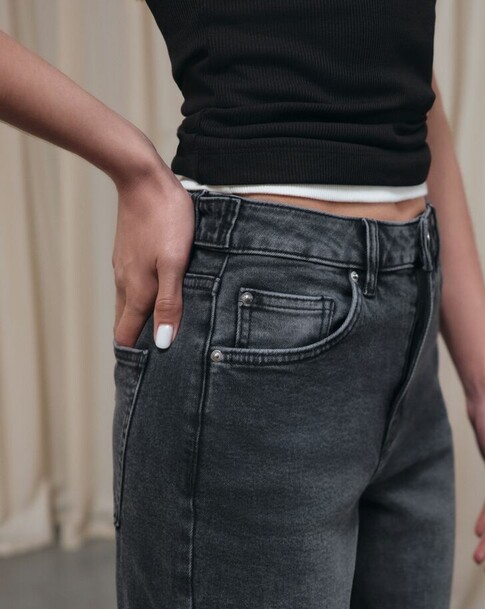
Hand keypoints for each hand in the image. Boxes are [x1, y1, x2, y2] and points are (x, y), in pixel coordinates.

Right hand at [112, 163, 194, 349]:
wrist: (143, 178)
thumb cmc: (166, 219)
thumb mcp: (176, 263)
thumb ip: (169, 303)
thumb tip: (160, 343)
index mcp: (138, 291)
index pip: (126, 335)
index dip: (136, 353)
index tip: (152, 369)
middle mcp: (126, 283)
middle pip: (126, 323)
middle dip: (139, 340)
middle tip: (159, 354)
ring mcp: (124, 267)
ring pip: (129, 303)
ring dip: (142, 319)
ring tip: (162, 329)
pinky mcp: (129, 253)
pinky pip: (132, 285)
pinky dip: (142, 298)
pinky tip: (158, 295)